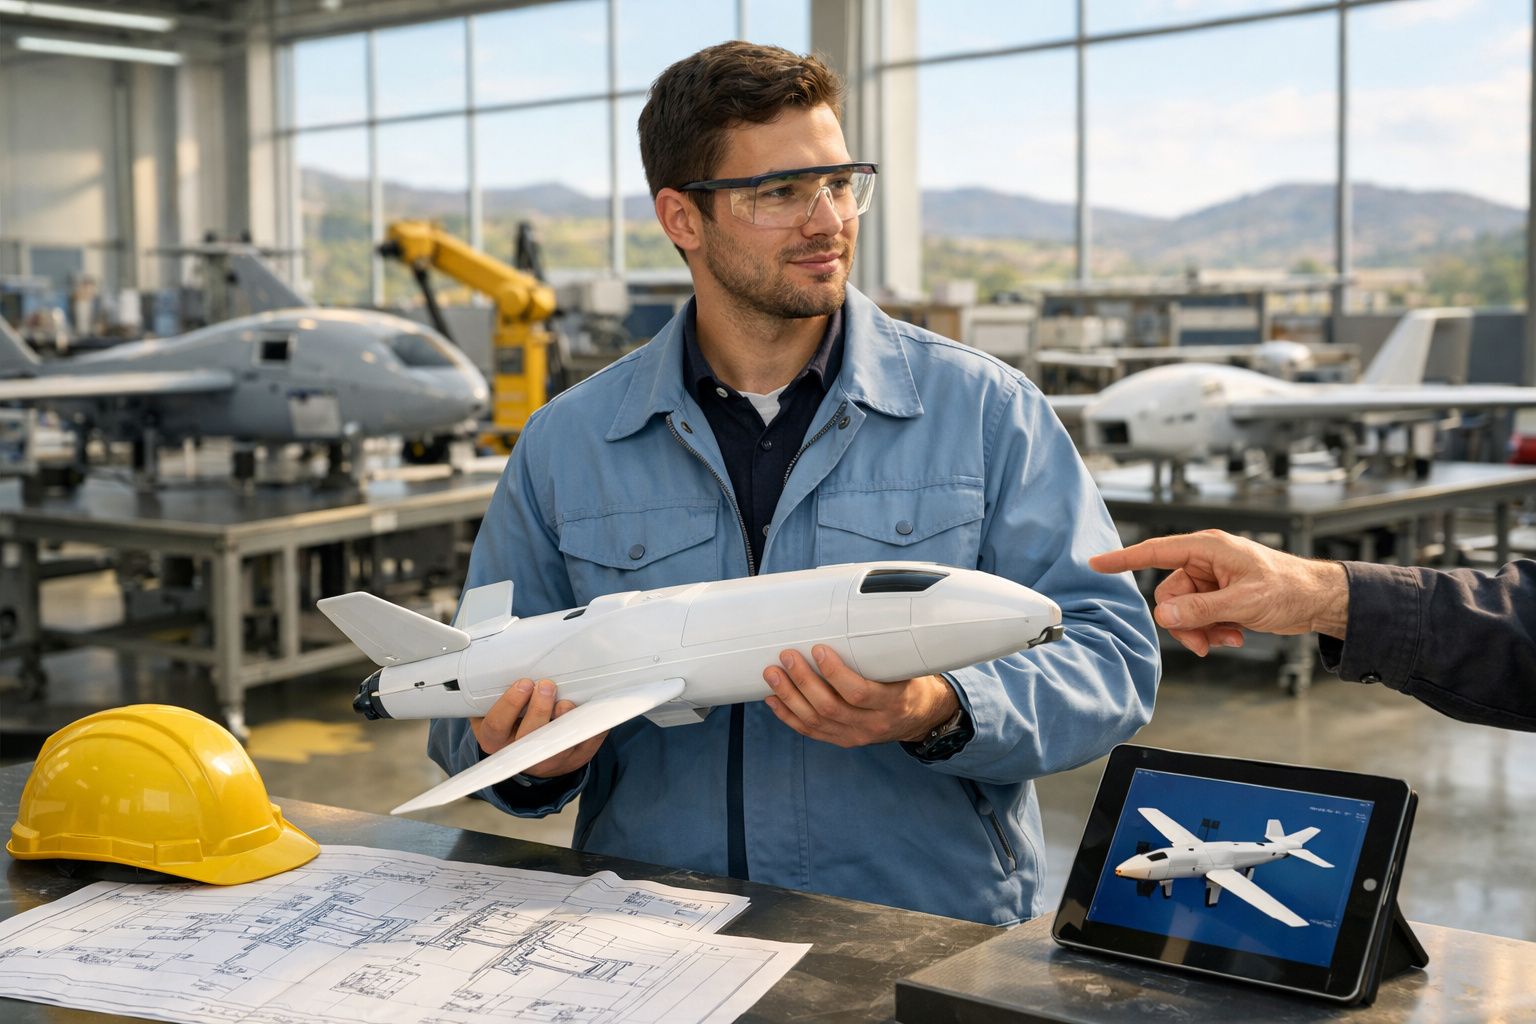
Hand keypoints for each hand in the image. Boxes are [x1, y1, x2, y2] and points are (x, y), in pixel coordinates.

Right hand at [469, 678, 606, 778]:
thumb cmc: (512, 721)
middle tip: (548, 685)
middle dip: (539, 710)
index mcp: (495, 740)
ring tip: (568, 702)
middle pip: (528, 737)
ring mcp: (549, 761)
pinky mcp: (574, 759)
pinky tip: (592, 710)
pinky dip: (592, 726)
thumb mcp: (494, 709)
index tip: (524, 683)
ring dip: (565, 721)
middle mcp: (520, 754)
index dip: (509, 704)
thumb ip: (498, 692)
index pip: (496, 725)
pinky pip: (586, 745)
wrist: (531, 751)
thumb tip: (515, 663)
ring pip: (558, 747)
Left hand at [762, 645, 958, 747]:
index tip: (818, 649)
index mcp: (892, 702)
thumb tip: (858, 611)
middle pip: (830, 707)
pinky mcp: (842, 740)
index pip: (858, 692)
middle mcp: (873, 723)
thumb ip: (885, 650)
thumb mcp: (907, 667)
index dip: (835, 672)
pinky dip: (788, 716)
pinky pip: (810, 731)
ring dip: (789, 697)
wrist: (918, 717)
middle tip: (787, 656)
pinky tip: (773, 699)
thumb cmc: (909, 683)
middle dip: (803, 680)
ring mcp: (855, 735)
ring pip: (815, 720)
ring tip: (773, 674)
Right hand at [1089, 529, 1349, 655]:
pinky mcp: (1219, 596)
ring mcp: (1211, 580)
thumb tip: (1164, 616)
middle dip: (1184, 622)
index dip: (1124, 559)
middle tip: (1205, 642)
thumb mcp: (1243, 602)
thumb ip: (1200, 610)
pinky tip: (1234, 636)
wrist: (1318, 601)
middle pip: (1169, 594)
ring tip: (1227, 638)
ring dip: (1201, 629)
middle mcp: (1205, 561)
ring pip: (1182, 610)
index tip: (1097, 564)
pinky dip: (1212, 630)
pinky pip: (1198, 616)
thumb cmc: (1290, 588)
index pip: (1155, 551)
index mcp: (1208, 548)